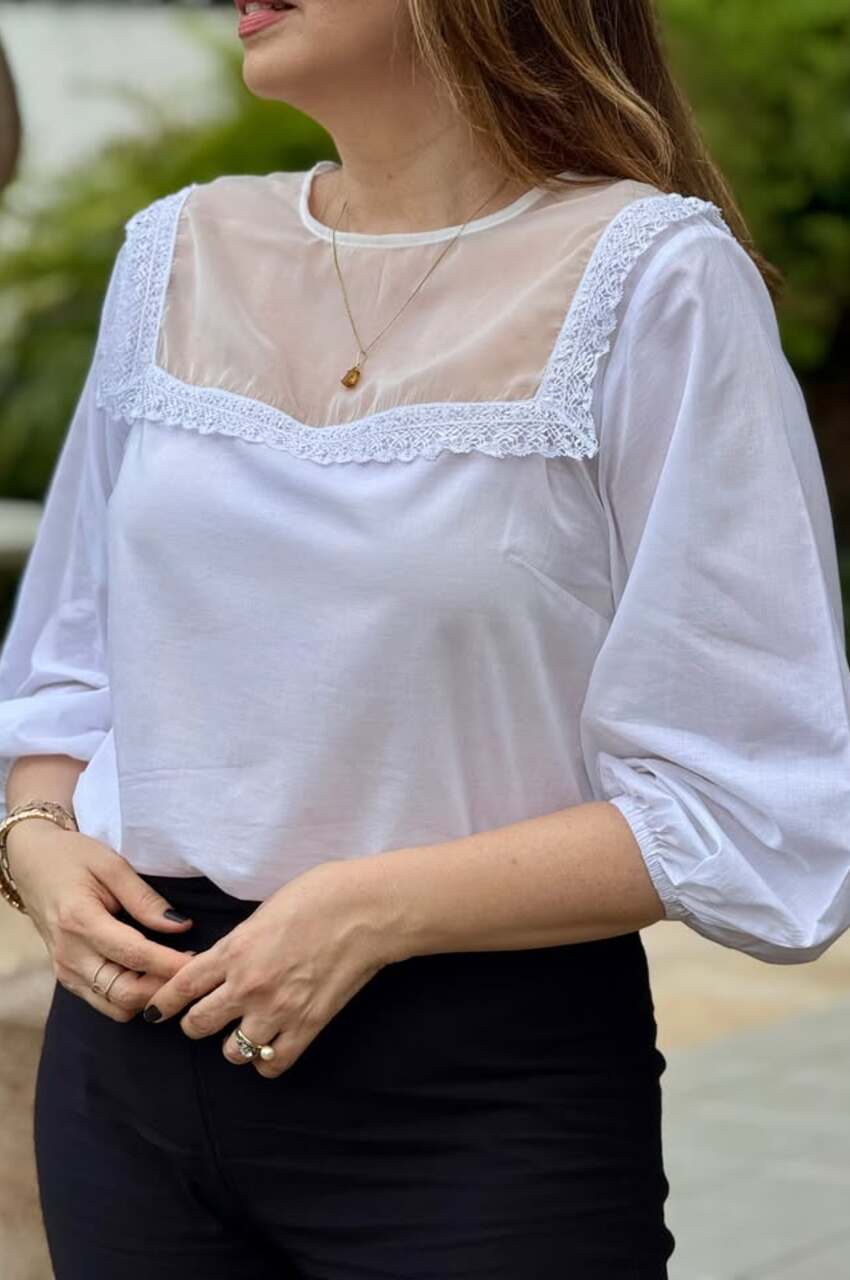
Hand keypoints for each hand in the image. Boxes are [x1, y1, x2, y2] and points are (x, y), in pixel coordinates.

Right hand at [6, 820, 195, 1021]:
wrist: (32, 863)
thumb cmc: (73, 858)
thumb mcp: (112, 866)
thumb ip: (145, 900)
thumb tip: (181, 926)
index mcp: (80, 921)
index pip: (135, 955)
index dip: (171, 964)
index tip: (200, 961)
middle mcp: (70, 954)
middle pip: (125, 993)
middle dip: (163, 987)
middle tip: (191, 968)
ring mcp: (65, 971)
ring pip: (116, 1006)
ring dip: (149, 996)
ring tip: (173, 970)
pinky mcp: (67, 977)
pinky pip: (104, 1002)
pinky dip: (132, 997)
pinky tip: (150, 974)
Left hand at [142, 858, 394, 1077]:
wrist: (367, 911)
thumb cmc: (321, 895)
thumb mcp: (265, 909)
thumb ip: (240, 940)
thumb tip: (228, 957)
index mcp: (235, 949)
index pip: (182, 986)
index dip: (162, 1002)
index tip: (155, 1011)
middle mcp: (248, 985)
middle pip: (198, 1024)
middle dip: (194, 1024)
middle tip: (204, 1018)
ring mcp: (277, 1011)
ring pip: (231, 1052)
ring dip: (233, 1044)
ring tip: (244, 1032)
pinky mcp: (307, 1027)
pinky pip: (272, 1066)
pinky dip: (266, 1062)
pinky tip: (271, 1047)